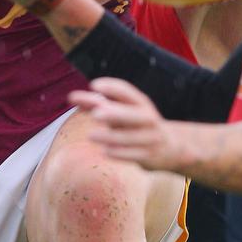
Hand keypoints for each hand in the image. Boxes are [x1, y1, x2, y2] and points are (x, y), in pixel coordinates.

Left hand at [69, 78, 184, 171]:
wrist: (170, 147)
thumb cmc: (136, 124)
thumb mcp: (122, 111)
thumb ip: (97, 104)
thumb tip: (71, 97)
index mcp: (141, 103)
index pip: (128, 92)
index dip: (112, 88)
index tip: (94, 85)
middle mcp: (148, 118)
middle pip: (133, 115)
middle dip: (116, 114)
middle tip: (95, 113)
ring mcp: (150, 138)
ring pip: (131, 137)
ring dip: (110, 136)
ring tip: (90, 135)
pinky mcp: (149, 155)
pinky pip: (134, 155)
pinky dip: (119, 153)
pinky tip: (104, 151)